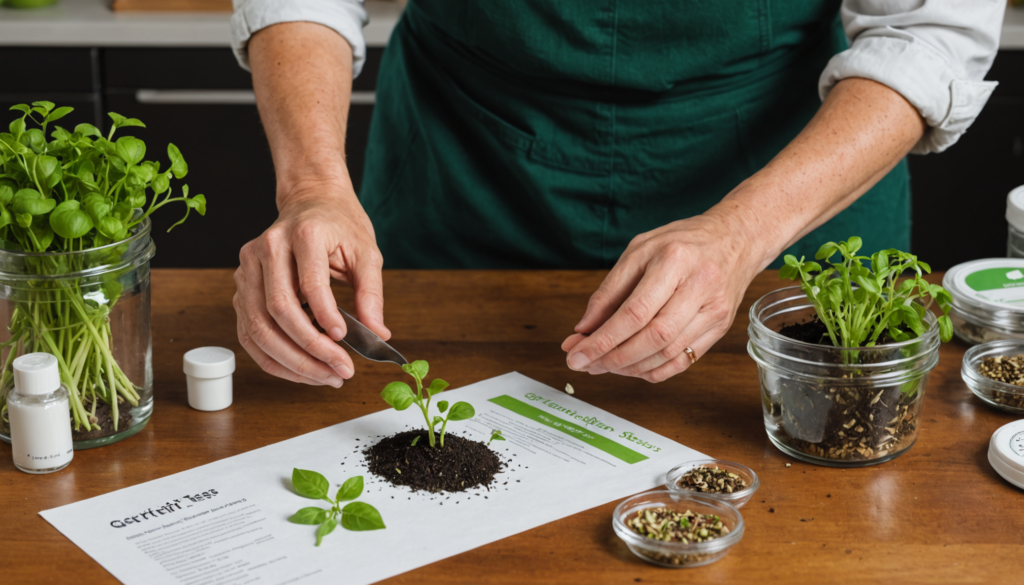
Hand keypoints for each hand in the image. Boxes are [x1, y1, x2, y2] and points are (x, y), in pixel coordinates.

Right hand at [233, 180, 387, 386]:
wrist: (311, 201)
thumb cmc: (340, 226)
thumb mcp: (366, 253)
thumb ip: (371, 294)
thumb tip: (377, 333)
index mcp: (302, 235)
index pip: (308, 284)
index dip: (325, 317)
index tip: (345, 341)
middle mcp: (267, 249)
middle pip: (278, 310)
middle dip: (310, 349)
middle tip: (341, 371)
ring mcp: (248, 269)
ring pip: (258, 327)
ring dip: (292, 361)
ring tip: (325, 377)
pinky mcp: (242, 288)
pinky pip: (249, 332)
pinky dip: (274, 358)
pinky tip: (301, 371)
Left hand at [561, 215, 758, 382]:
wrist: (736, 238)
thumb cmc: (683, 242)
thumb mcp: (639, 251)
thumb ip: (610, 290)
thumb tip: (584, 329)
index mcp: (674, 260)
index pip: (634, 311)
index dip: (602, 339)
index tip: (575, 353)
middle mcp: (699, 286)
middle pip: (653, 337)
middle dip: (613, 358)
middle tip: (586, 364)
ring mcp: (714, 310)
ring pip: (668, 354)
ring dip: (630, 367)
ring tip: (603, 365)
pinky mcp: (720, 327)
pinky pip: (684, 361)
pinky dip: (653, 371)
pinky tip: (632, 368)